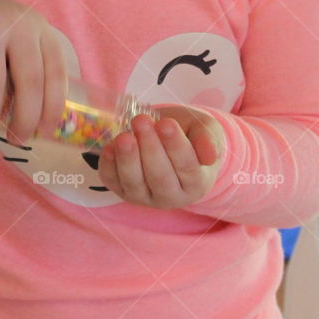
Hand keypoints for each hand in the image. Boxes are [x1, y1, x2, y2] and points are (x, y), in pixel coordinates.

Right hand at [0, 0, 68, 144]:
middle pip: (29, 82)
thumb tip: (34, 125)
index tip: (43, 133)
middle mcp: (19, 24)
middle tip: (15, 141)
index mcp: (40, 29)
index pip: (56, 74)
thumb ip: (26, 71)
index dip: (52, 108)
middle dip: (23, 120)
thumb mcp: (15, 41)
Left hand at [96, 104, 224, 208]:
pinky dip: (108, 166)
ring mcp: (145, 197)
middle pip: (160, 177)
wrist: (169, 141)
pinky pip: (113, 182)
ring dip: (127, 159)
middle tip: (141, 121)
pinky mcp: (123, 192)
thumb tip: (210, 156)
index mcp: (196, 183)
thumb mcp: (204, 130)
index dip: (176, 146)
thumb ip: (208, 139)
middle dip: (149, 148)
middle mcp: (171, 196)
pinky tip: (108, 147)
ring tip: (124, 136)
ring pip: (135, 183)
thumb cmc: (189, 136)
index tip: (166, 123)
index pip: (187, 167)